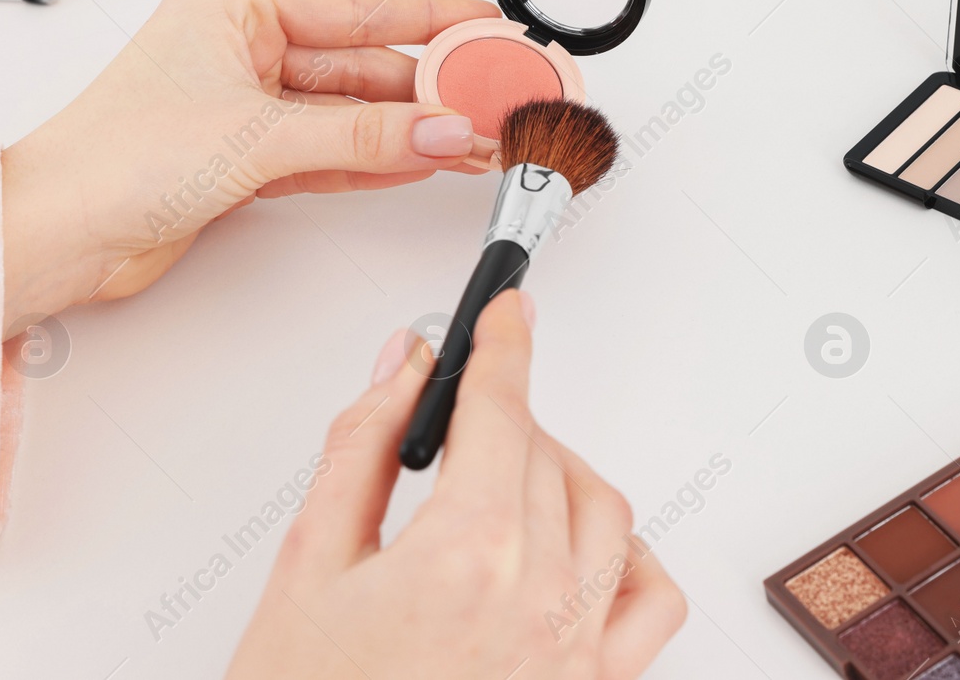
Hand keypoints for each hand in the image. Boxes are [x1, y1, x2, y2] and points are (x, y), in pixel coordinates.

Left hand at [1, 0, 498, 337]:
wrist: (54, 237)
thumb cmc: (111, 160)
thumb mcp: (255, 136)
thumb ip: (359, 135)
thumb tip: (440, 128)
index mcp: (233, 10)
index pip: (356, 8)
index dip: (428, 18)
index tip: (485, 24)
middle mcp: (241, 52)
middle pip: (360, 65)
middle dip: (428, 88)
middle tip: (491, 97)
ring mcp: (246, 108)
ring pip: (350, 113)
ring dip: (409, 129)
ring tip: (473, 137)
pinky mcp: (246, 160)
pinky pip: (331, 150)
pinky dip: (376, 158)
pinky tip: (424, 158)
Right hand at [227, 291, 686, 678]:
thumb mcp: (308, 568)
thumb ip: (362, 450)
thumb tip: (402, 368)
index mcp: (466, 558)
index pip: (503, 413)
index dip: (503, 348)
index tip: (508, 313)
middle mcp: (539, 602)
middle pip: (549, 455)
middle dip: (505, 422)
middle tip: (457, 423)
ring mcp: (576, 652)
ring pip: (607, 512)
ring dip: (562, 476)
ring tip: (505, 483)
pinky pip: (651, 601)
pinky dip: (626, 557)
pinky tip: (581, 550)